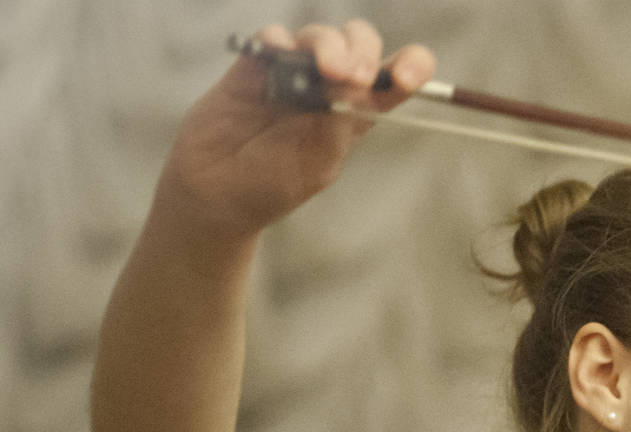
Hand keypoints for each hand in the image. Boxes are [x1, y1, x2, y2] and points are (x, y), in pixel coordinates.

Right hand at [158, 21, 435, 239]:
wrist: (216, 194)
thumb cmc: (271, 185)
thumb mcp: (316, 165)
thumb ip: (336, 126)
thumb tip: (349, 82)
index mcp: (357, 113)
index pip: (395, 80)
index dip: (412, 67)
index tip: (409, 77)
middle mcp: (330, 87)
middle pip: (361, 44)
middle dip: (364, 49)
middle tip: (354, 76)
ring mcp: (293, 72)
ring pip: (321, 37)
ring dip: (329, 44)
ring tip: (328, 69)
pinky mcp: (255, 66)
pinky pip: (271, 38)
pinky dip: (278, 40)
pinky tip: (278, 53)